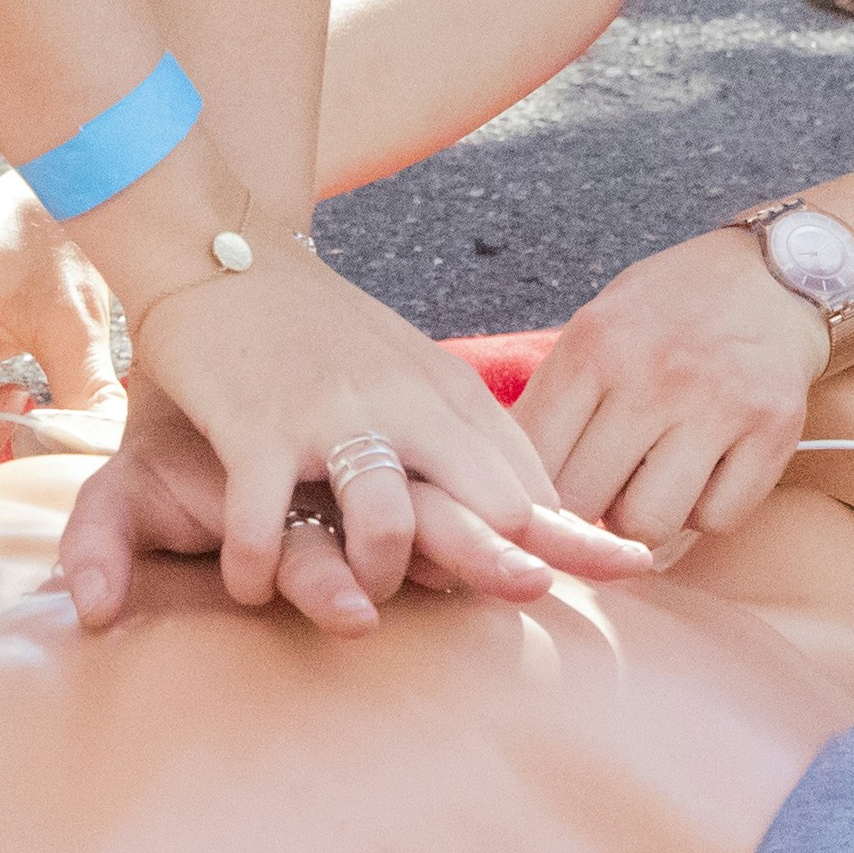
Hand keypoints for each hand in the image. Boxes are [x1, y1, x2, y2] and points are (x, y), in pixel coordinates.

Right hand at [71, 244, 653, 636]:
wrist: (221, 245)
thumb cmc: (317, 329)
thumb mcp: (408, 372)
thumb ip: (460, 436)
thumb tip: (532, 510)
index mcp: (443, 396)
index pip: (527, 476)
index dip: (576, 531)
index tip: (631, 569)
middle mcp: (402, 405)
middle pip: (484, 500)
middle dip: (513, 562)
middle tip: (527, 600)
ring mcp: (331, 414)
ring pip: (386, 523)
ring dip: (375, 578)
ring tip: (354, 607)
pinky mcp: (257, 423)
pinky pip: (265, 520)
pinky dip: (258, 567)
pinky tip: (248, 585)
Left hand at [515, 226, 833, 549]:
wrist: (776, 270)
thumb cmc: (672, 309)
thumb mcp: (600, 326)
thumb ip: (556, 396)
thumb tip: (507, 482)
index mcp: (596, 342)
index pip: (535, 457)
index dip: (535, 493)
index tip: (548, 499)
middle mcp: (653, 371)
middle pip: (585, 500)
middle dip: (588, 510)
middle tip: (607, 490)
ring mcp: (717, 401)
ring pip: (649, 524)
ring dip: (647, 518)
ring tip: (656, 483)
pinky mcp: (773, 428)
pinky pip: (716, 520)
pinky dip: (707, 511)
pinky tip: (710, 472)